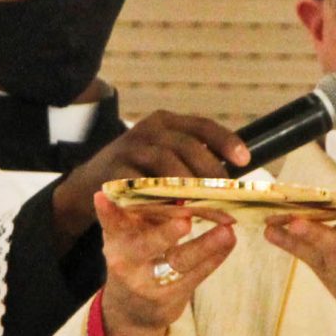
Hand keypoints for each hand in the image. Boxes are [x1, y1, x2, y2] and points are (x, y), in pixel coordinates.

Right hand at [51, 112, 249, 245]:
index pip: (202, 125)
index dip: (226, 141)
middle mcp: (148, 130)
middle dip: (211, 170)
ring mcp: (129, 148)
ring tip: (207, 204)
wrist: (90, 185)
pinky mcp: (114, 171)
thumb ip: (194, 161)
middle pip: (187, 145)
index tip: (245, 160)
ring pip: (166, 162)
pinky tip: (176, 212)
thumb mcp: (165, 158)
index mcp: (166, 122)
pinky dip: (162, 197)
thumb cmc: (140, 173)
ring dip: (189, 185)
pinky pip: (143, 183)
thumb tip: (235, 180)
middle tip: (227, 194)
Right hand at [98, 191, 233, 335]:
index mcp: (115, 239)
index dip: (108, 212)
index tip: (102, 197)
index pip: (111, 223)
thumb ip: (144, 214)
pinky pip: (196, 276)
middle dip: (165, 233)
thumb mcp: (129, 236)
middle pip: (146, 245)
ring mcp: (148, 282)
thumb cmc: (135, 257)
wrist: (131, 310)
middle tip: (185, 220)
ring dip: (205, 245)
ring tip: (227, 232)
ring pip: (178, 261)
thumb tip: (181, 185)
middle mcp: (126, 261)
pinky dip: (215, 257)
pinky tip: (229, 241)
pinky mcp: (169, 297)